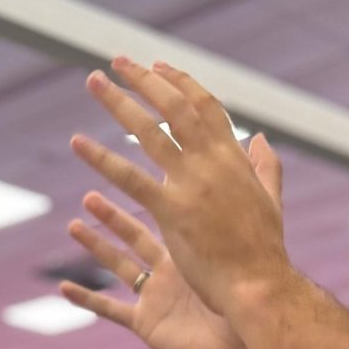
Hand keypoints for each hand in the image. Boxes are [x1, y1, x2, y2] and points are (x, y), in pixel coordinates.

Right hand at [62, 195, 253, 348]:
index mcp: (192, 252)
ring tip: (73, 226)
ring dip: (95, 247)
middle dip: (111, 216)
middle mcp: (170, 271)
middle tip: (90, 195)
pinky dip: (87, 299)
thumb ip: (233, 222)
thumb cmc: (252, 313)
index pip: (166, 216)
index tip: (137, 172)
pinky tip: (64, 288)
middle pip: (134, 236)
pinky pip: (110, 309)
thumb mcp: (243, 258)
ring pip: (118, 266)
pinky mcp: (145, 324)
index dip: (150, 195)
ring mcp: (156, 298)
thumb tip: (254, 176)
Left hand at [70, 58, 292, 318]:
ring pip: (149, 132)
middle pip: (175, 107)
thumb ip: (265, 167)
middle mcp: (213, 163)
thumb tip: (262, 138)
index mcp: (235, 158)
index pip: (205, 106)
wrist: (259, 286)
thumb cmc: (264, 251)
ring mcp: (191, 185)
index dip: (180, 82)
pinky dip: (103, 159)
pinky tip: (79, 144)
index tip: (157, 65)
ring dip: (119, 102)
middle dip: (145, 79)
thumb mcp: (270, 200)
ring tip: (93, 81)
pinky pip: (130, 179)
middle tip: (117, 61)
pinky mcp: (171, 212)